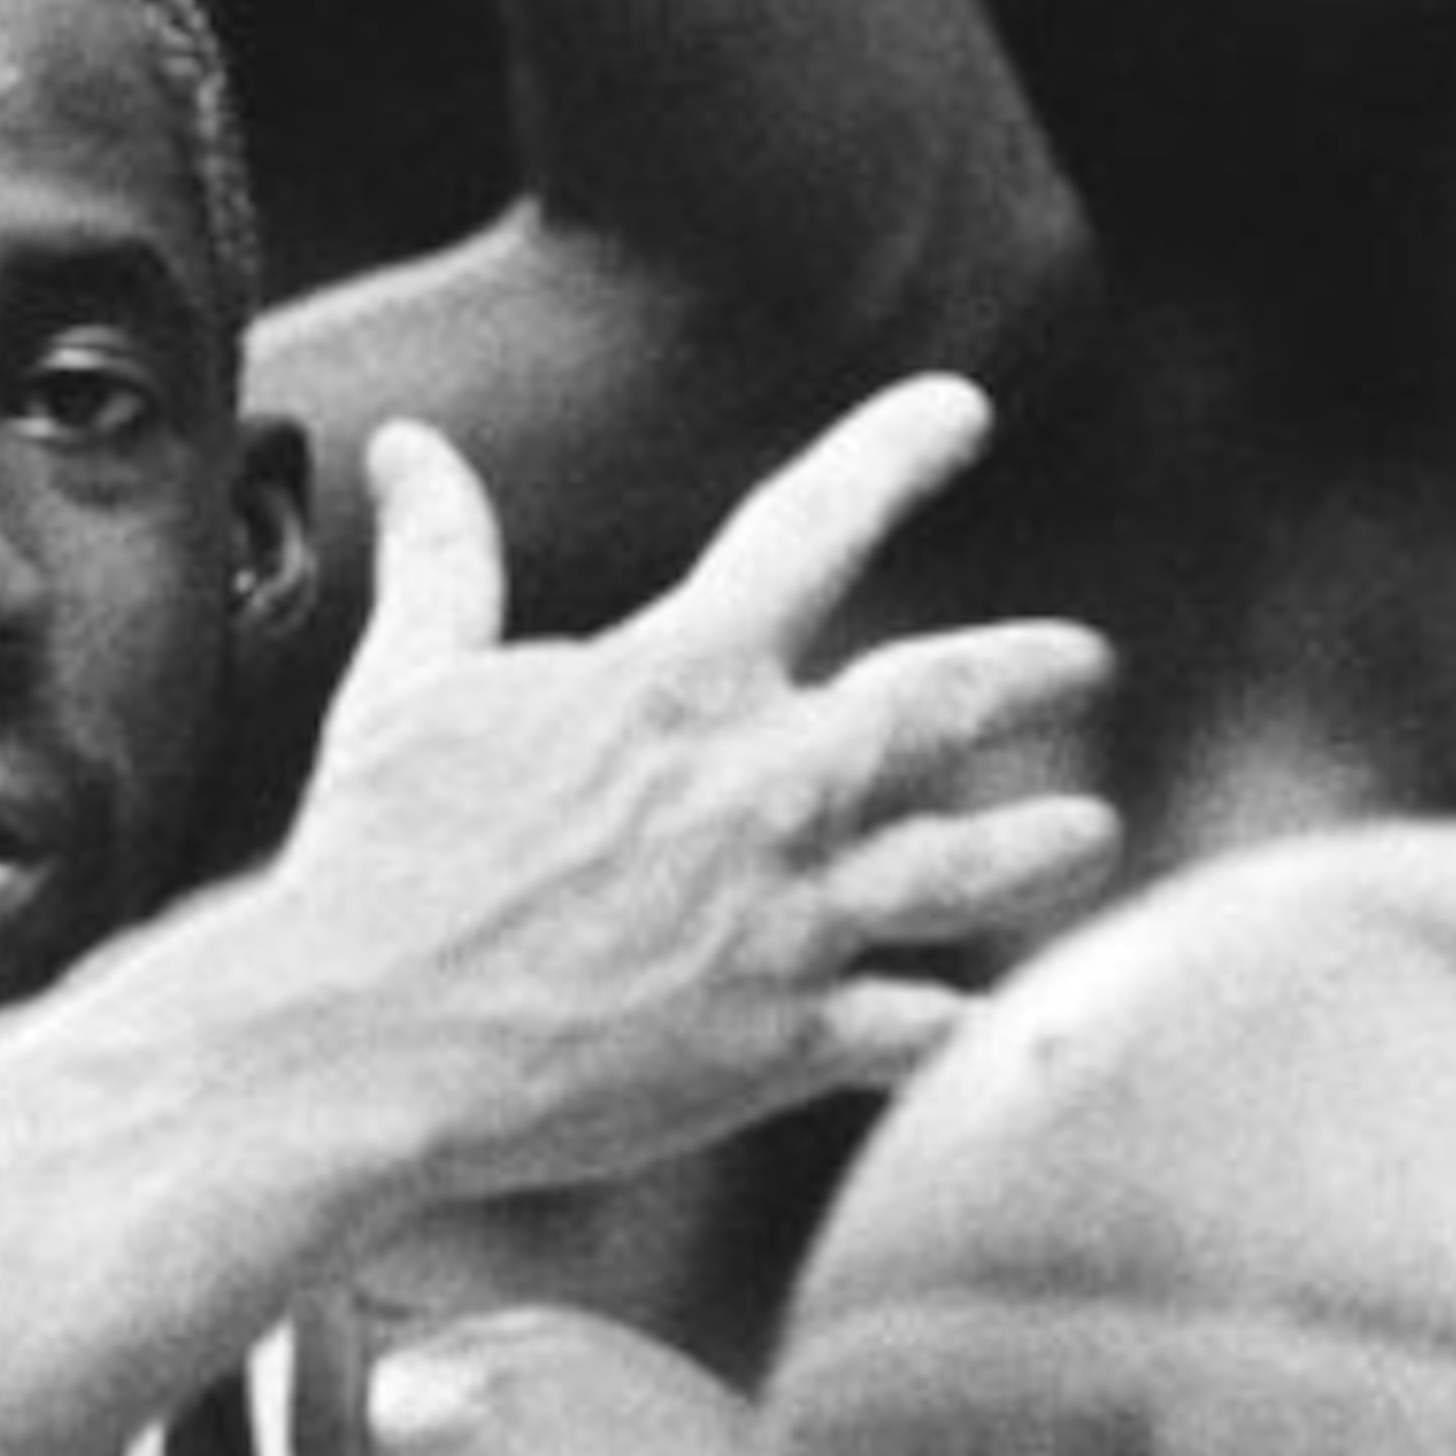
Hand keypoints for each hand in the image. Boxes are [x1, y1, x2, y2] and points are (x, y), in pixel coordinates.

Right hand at [270, 375, 1117, 1209]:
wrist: (368, 1043)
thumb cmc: (374, 858)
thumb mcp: (406, 690)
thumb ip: (442, 564)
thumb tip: (409, 448)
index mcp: (684, 677)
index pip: (821, 521)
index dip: (898, 452)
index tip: (960, 412)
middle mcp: (769, 785)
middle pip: (947, 701)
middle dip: (1031, 672)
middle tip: (1083, 664)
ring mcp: (790, 917)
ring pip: (971, 868)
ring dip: (1044, 846)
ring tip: (1087, 835)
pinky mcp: (783, 1042)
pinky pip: (913, 1027)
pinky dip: (945, 1020)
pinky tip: (968, 1015)